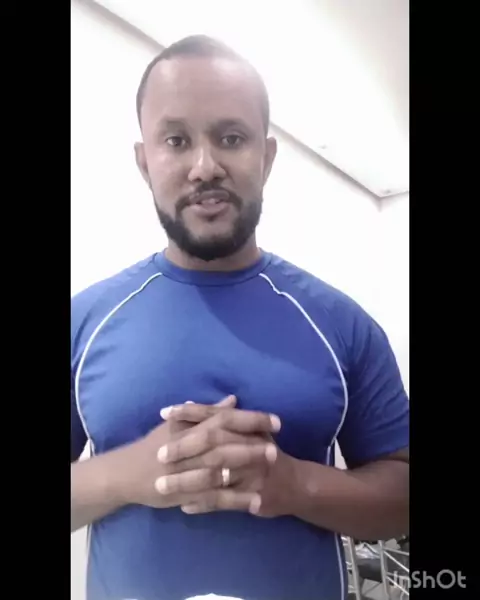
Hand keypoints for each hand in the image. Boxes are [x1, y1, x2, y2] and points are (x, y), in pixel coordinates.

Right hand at [114, 396, 278, 513]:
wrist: (130, 472)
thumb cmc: (155, 445)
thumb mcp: (180, 423)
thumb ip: (208, 412)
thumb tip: (232, 400)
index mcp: (193, 427)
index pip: (226, 419)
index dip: (252, 419)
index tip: (276, 421)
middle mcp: (193, 447)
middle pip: (228, 442)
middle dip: (254, 444)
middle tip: (279, 446)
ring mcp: (191, 471)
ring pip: (224, 469)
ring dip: (249, 469)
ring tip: (272, 470)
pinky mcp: (190, 493)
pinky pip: (217, 498)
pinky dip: (238, 499)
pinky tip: (257, 502)